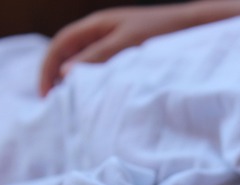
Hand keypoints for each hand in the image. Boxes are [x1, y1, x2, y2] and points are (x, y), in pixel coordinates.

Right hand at [39, 5, 196, 95]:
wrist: (194, 27)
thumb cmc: (161, 32)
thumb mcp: (126, 45)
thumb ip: (97, 58)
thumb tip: (65, 74)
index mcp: (96, 24)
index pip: (60, 44)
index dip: (48, 69)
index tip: (45, 95)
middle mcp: (102, 32)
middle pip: (69, 54)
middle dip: (57, 77)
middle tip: (56, 104)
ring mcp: (115, 42)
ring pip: (85, 63)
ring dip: (76, 82)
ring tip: (73, 104)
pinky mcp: (128, 54)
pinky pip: (103, 68)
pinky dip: (95, 82)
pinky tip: (98, 98)